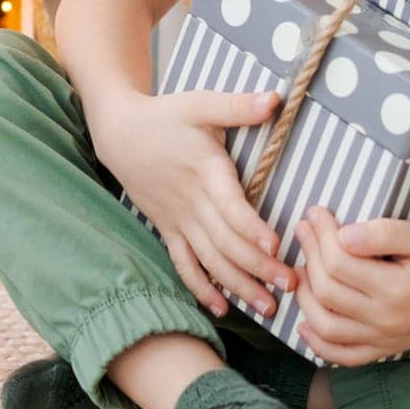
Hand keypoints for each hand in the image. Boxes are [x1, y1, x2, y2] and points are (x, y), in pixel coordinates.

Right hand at [100, 86, 297, 319]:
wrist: (119, 133)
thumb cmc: (166, 116)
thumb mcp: (201, 104)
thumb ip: (238, 106)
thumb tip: (275, 99)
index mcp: (205, 171)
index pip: (230, 206)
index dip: (251, 227)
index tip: (275, 245)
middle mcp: (192, 202)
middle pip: (226, 241)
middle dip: (258, 266)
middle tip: (290, 285)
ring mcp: (178, 220)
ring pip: (209, 260)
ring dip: (238, 285)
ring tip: (267, 307)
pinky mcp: (168, 229)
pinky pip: (184, 264)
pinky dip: (200, 288)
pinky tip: (220, 309)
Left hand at [293, 206, 409, 366]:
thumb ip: (384, 234)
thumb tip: (343, 235)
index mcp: (396, 290)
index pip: (339, 262)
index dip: (321, 235)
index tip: (316, 213)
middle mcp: (386, 321)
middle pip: (327, 290)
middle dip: (310, 255)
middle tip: (304, 229)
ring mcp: (384, 340)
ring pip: (327, 326)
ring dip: (305, 297)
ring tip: (300, 267)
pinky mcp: (385, 349)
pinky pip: (344, 356)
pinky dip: (319, 345)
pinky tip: (304, 324)